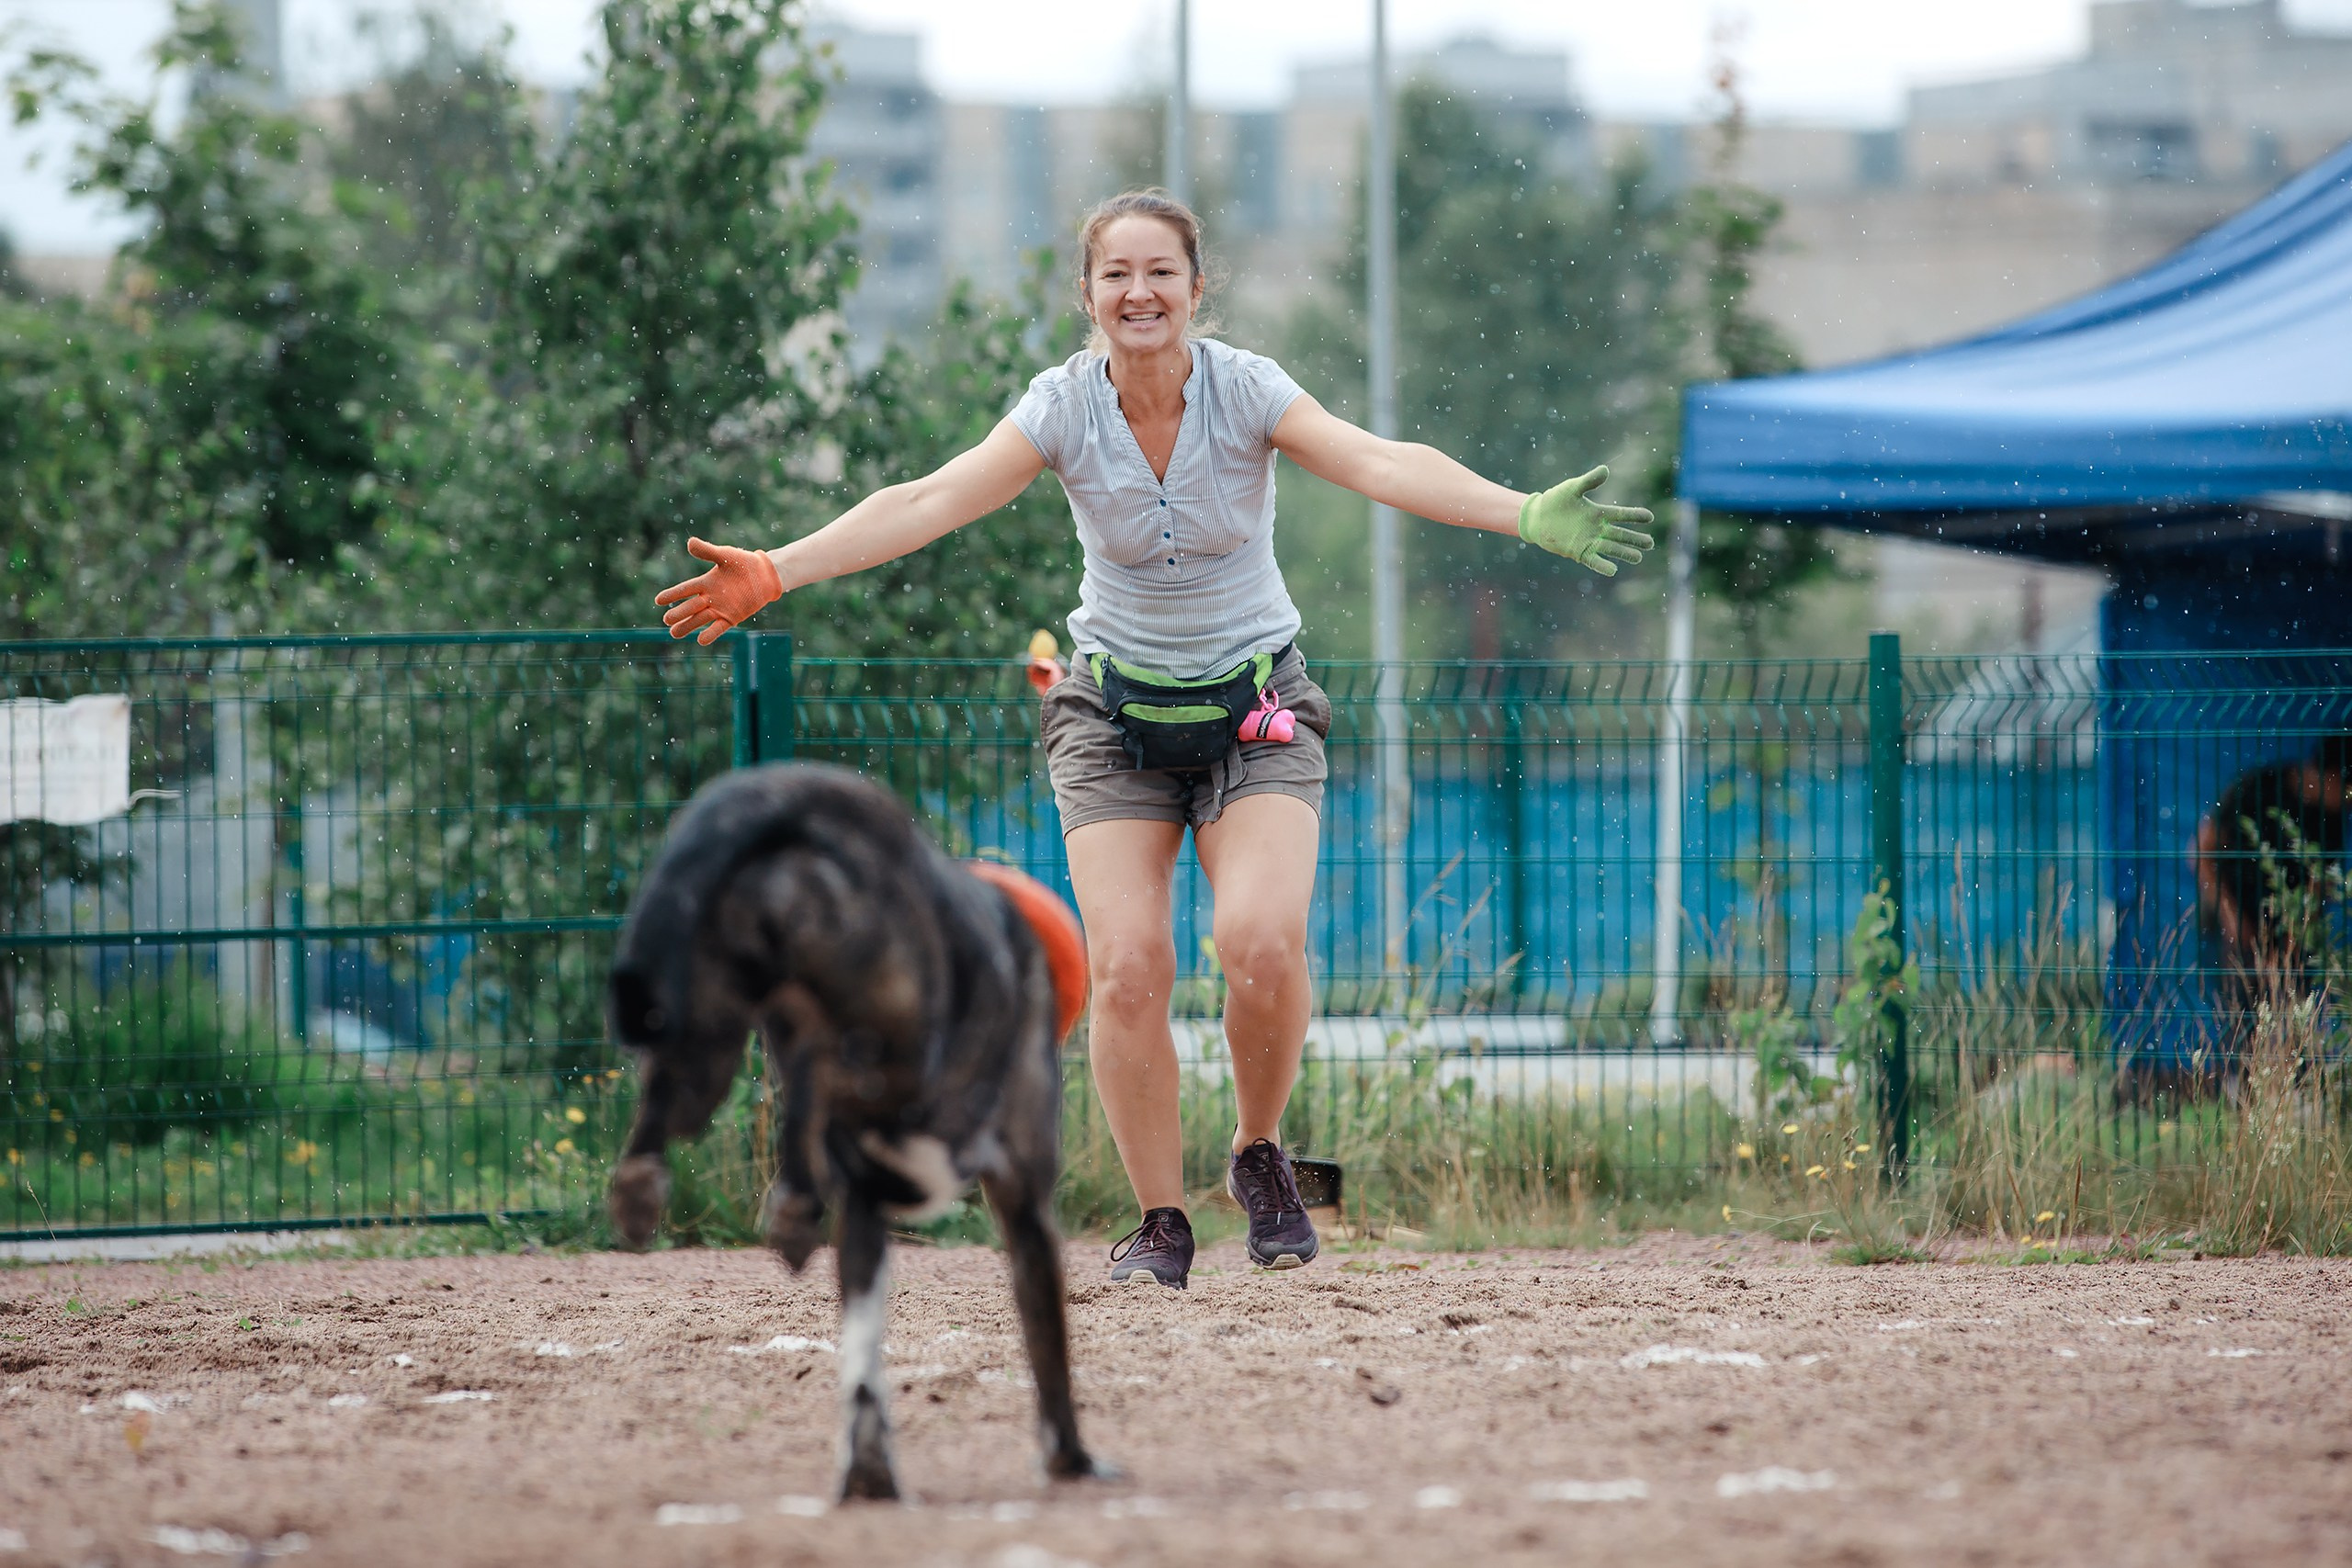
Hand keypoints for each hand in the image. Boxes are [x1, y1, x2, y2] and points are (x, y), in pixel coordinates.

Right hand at [655, 537, 784, 643]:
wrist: (765, 575)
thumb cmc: (744, 563)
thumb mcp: (725, 555)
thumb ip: (707, 552)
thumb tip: (690, 543)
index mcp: (706, 582)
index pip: (685, 589)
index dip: (672, 595)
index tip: (658, 601)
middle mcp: (710, 597)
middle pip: (690, 607)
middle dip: (679, 613)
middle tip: (666, 619)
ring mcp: (720, 609)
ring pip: (700, 619)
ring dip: (688, 626)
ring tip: (673, 633)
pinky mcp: (732, 617)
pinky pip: (719, 627)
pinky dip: (710, 634)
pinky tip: (700, 640)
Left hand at [1517, 466, 1655, 576]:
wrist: (1537, 517)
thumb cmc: (1555, 500)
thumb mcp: (1573, 488)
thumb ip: (1589, 481)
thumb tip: (1605, 470)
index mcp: (1599, 513)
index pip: (1622, 514)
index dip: (1635, 516)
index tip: (1650, 517)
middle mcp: (1597, 529)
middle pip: (1621, 535)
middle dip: (1636, 539)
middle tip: (1650, 543)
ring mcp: (1589, 541)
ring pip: (1611, 549)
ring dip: (1625, 553)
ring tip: (1638, 557)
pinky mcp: (1579, 552)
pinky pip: (1593, 561)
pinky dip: (1602, 565)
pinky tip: (1612, 570)